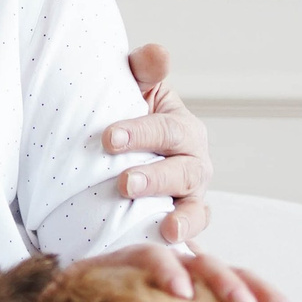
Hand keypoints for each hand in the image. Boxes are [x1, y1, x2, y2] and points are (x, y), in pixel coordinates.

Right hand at [80, 242, 301, 301]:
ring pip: (202, 263)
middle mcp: (187, 281)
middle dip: (266, 297)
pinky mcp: (124, 260)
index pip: (253, 300)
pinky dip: (167, 271)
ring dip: (225, 283)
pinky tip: (179, 293)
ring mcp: (158, 268)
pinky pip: (150, 257)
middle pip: (238, 278)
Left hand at [108, 44, 214, 245]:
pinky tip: (173, 249)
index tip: (108, 139)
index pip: (164, 129)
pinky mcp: (184, 222)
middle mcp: (194, 162)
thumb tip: (157, 51)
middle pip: (182, 171)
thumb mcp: (135, 89)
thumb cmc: (127, 116)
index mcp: (181, 128)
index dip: (139, 133)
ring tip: (165, 228)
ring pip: (194, 207)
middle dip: (155, 177)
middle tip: (125, 183)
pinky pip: (193, 236)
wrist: (121, 154)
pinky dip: (188, 243)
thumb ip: (143, 70)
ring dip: (180, 217)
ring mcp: (191, 196)